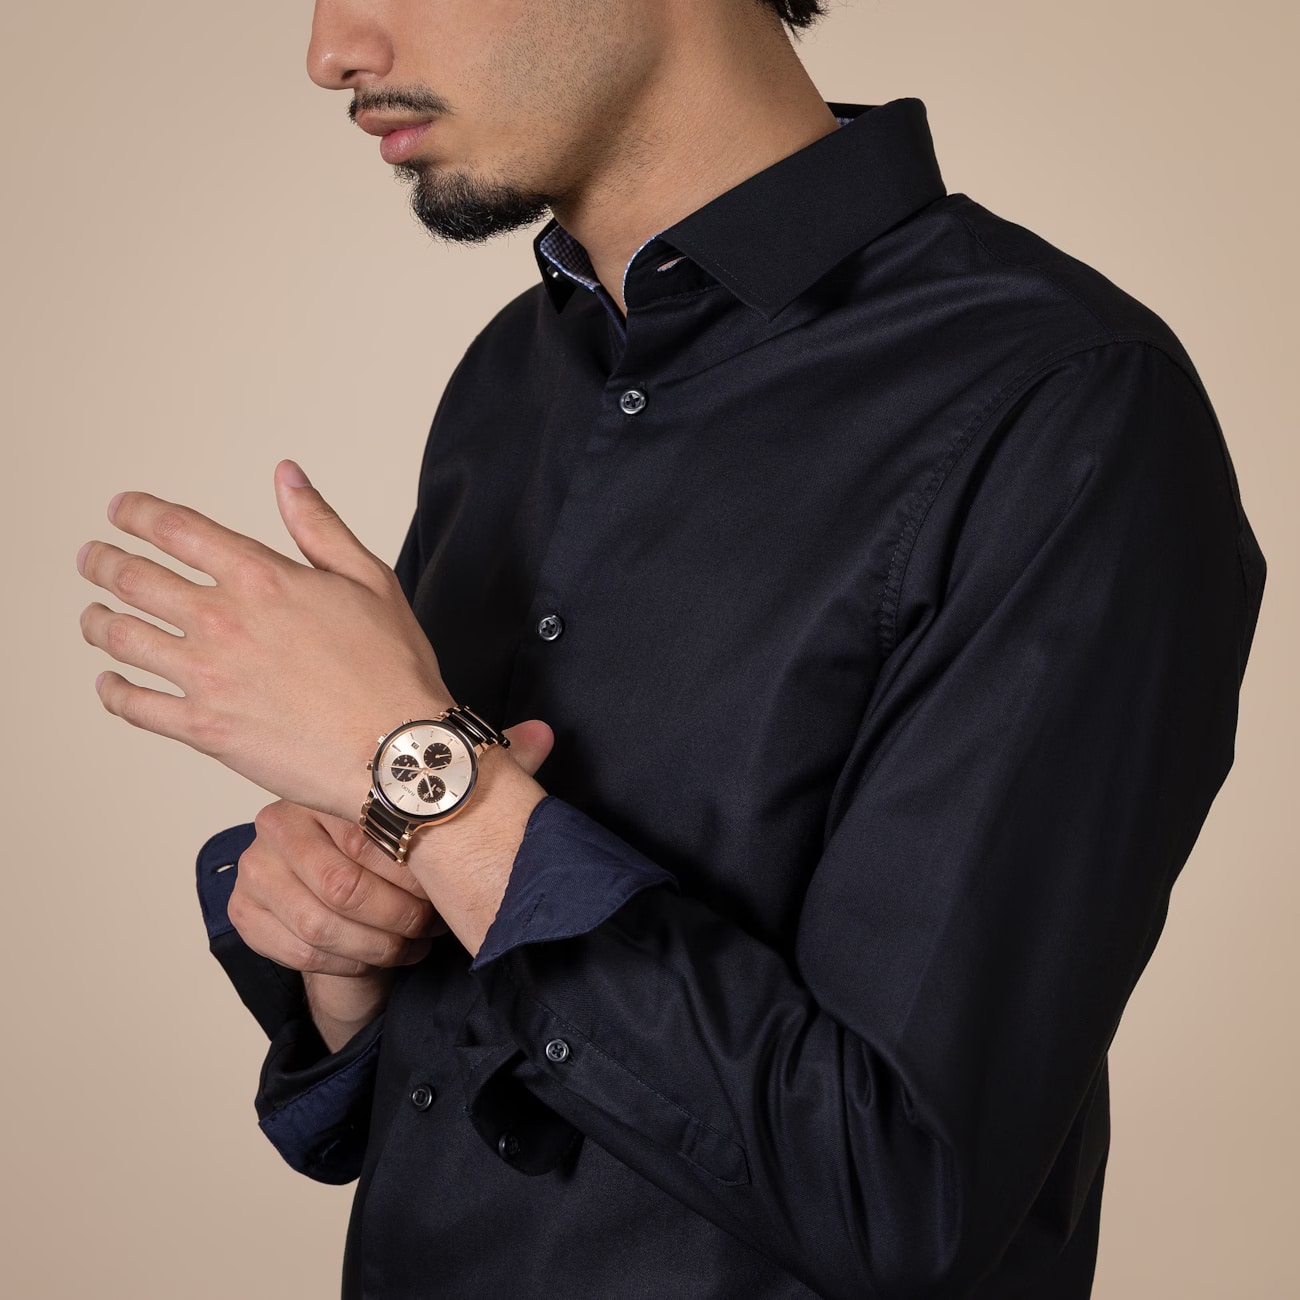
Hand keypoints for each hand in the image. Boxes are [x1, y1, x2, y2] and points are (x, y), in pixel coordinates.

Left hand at [77, 461, 451, 817]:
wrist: (396, 750)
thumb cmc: (393, 669)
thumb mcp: (369, 579)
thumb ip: (319, 525)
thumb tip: (287, 476)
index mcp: (261, 578)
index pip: (176, 530)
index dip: (138, 513)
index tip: (122, 510)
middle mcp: (222, 621)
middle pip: (133, 578)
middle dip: (103, 561)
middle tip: (92, 558)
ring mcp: (206, 676)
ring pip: (121, 637)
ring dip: (95, 620)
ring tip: (92, 616)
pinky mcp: (202, 728)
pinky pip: (134, 705)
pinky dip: (112, 691)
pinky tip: (110, 683)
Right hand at [230, 799, 442, 1051]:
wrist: (339, 897)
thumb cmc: (375, 861)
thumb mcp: (397, 838)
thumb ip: (414, 838)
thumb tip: (456, 857)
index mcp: (320, 792)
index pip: (368, 841)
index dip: (413, 877)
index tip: (445, 891)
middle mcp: (276, 825)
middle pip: (343, 888)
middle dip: (397, 916)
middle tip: (428, 925)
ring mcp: (254, 869)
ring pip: (321, 927)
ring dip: (377, 946)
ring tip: (410, 944)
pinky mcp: (243, 912)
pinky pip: (300, 953)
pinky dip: (347, 963)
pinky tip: (373, 957)